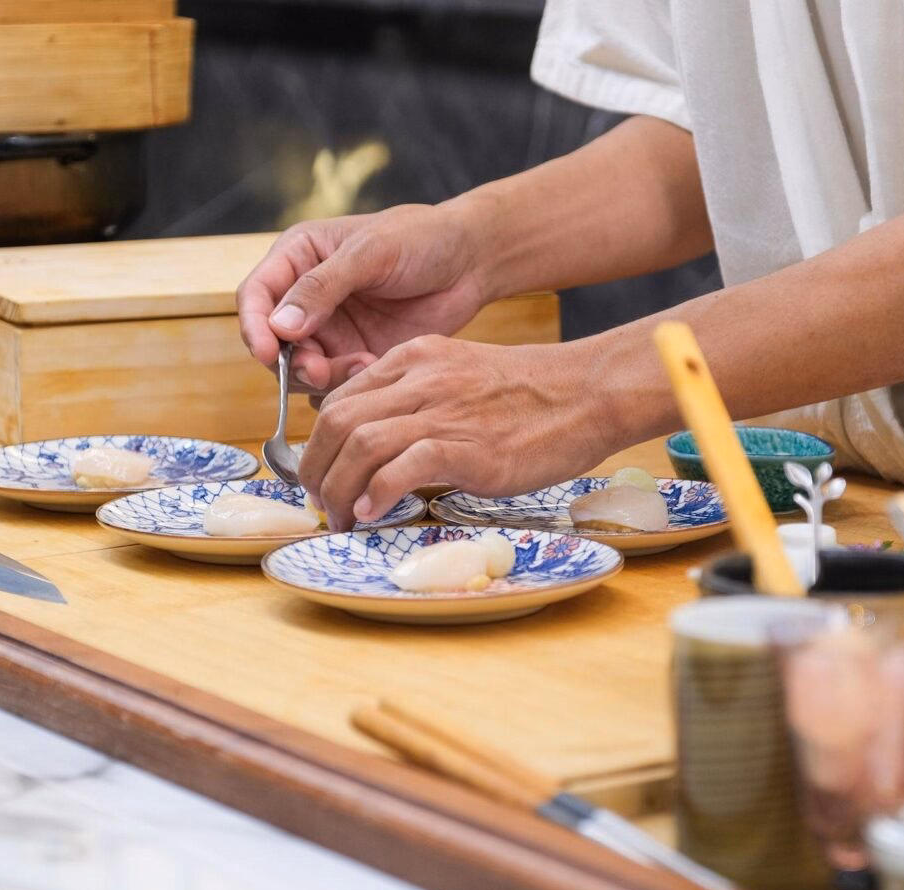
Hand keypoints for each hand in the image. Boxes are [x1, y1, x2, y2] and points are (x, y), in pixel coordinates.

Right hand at [236, 204, 491, 394]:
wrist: (470, 262)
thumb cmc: (421, 239)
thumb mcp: (370, 252)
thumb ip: (322, 287)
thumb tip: (279, 325)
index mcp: (298, 259)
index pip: (255, 296)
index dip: (254, 326)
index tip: (268, 352)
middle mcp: (306, 299)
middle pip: (273, 343)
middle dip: (292, 362)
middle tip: (320, 371)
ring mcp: (331, 332)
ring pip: (302, 370)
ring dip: (323, 377)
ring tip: (363, 365)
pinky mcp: (356, 357)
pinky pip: (335, 386)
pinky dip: (348, 388)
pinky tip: (378, 369)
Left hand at [299, 335, 619, 530]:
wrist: (588, 393)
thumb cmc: (531, 395)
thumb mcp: (461, 377)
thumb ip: (419, 399)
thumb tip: (381, 446)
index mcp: (415, 359)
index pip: (340, 398)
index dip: (318, 443)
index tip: (321, 475)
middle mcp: (420, 379)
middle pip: (337, 421)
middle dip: (315, 469)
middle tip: (320, 502)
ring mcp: (444, 411)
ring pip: (359, 444)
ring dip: (339, 488)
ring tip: (342, 516)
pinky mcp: (469, 446)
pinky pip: (402, 467)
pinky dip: (377, 494)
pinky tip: (374, 514)